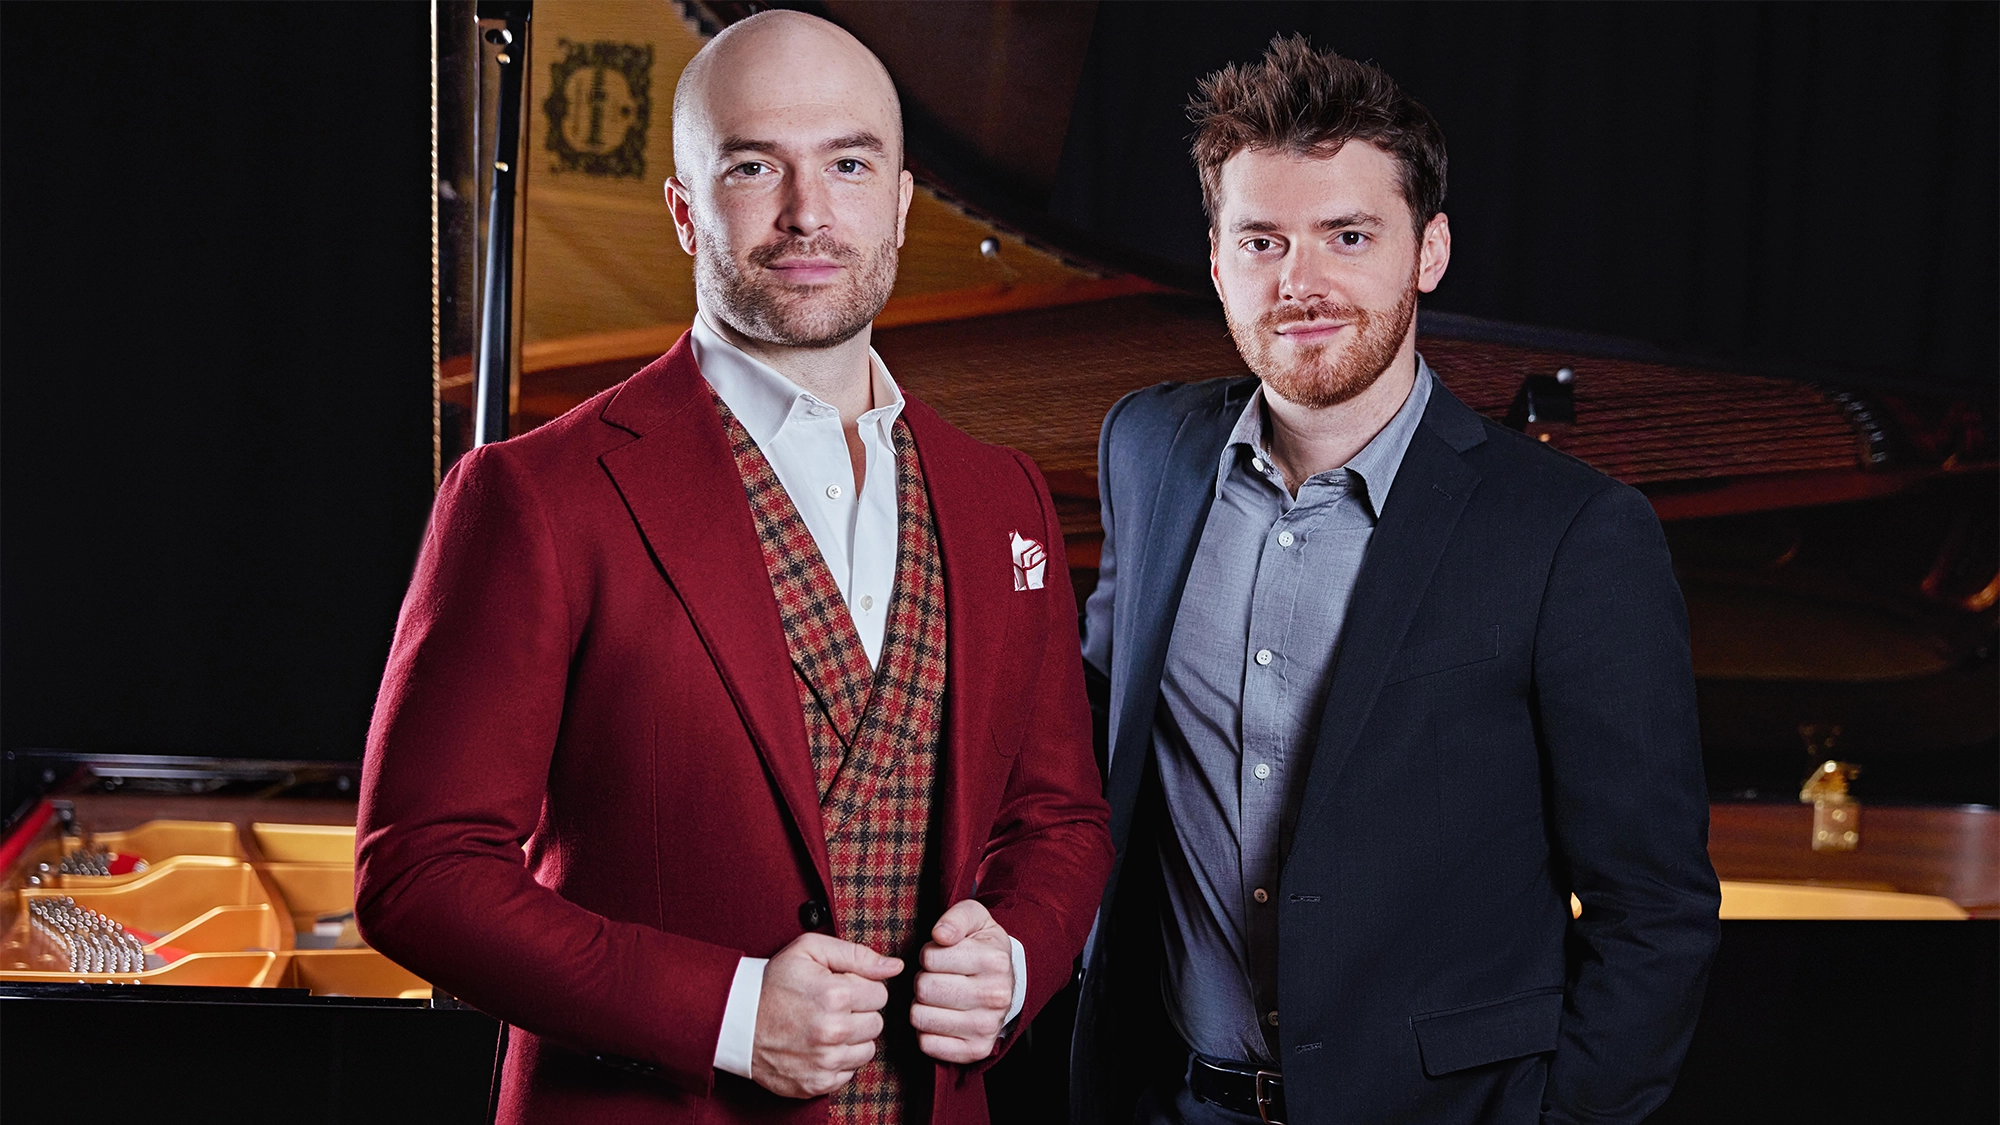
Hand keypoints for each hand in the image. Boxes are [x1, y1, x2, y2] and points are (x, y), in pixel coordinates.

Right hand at [751, 933, 902, 1098]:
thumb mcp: (809, 950)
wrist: (736, 1021)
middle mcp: (833, 1031)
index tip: (842, 987)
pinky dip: (838, 1060)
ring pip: (867, 1050)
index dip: (862, 987)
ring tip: (826, 1025)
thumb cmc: (773, 983)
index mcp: (835, 995)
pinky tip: (818, 1045)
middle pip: (876, 1023)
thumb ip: (856, 954)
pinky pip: (849, 1072)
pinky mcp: (817, 1083)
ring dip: (852, 1038)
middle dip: (859, 1012)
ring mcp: (825, 1061)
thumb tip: (894, 966)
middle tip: (832, 1006)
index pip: (880, 994)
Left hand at [911, 899, 1014, 1063]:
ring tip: (940, 997)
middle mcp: (994, 996)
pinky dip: (927, 1031)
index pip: (930, 957)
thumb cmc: (983, 947)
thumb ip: (956, 917)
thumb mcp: (975, 919)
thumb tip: (940, 935)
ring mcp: (986, 1027)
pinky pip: (927, 1044)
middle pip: (923, 988)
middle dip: (924, 980)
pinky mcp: (976, 1050)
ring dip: (922, 1006)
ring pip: (920, 1017)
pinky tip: (942, 1018)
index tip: (943, 956)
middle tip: (939, 978)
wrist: (1010, 984)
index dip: (929, 955)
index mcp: (994, 961)